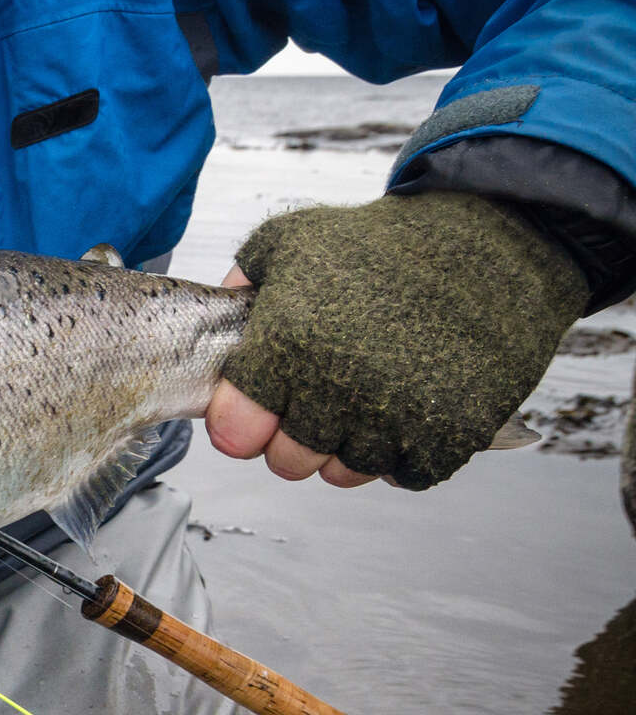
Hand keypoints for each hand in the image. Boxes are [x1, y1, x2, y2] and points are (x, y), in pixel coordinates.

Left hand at [208, 191, 585, 489]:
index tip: (253, 411)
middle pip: (289, 462)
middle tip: (314, 401)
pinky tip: (403, 409)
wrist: (496, 239)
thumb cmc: (388, 242)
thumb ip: (240, 284)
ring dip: (347, 446)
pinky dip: (401, 452)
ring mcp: (399, 416)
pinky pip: (403, 475)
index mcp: (290, 343)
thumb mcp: (291, 241)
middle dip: (292, 439)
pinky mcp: (452, 433)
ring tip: (363, 398)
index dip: (239, 425)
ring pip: (346, 472)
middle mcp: (341, 387)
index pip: (236, 431)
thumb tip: (218, 320)